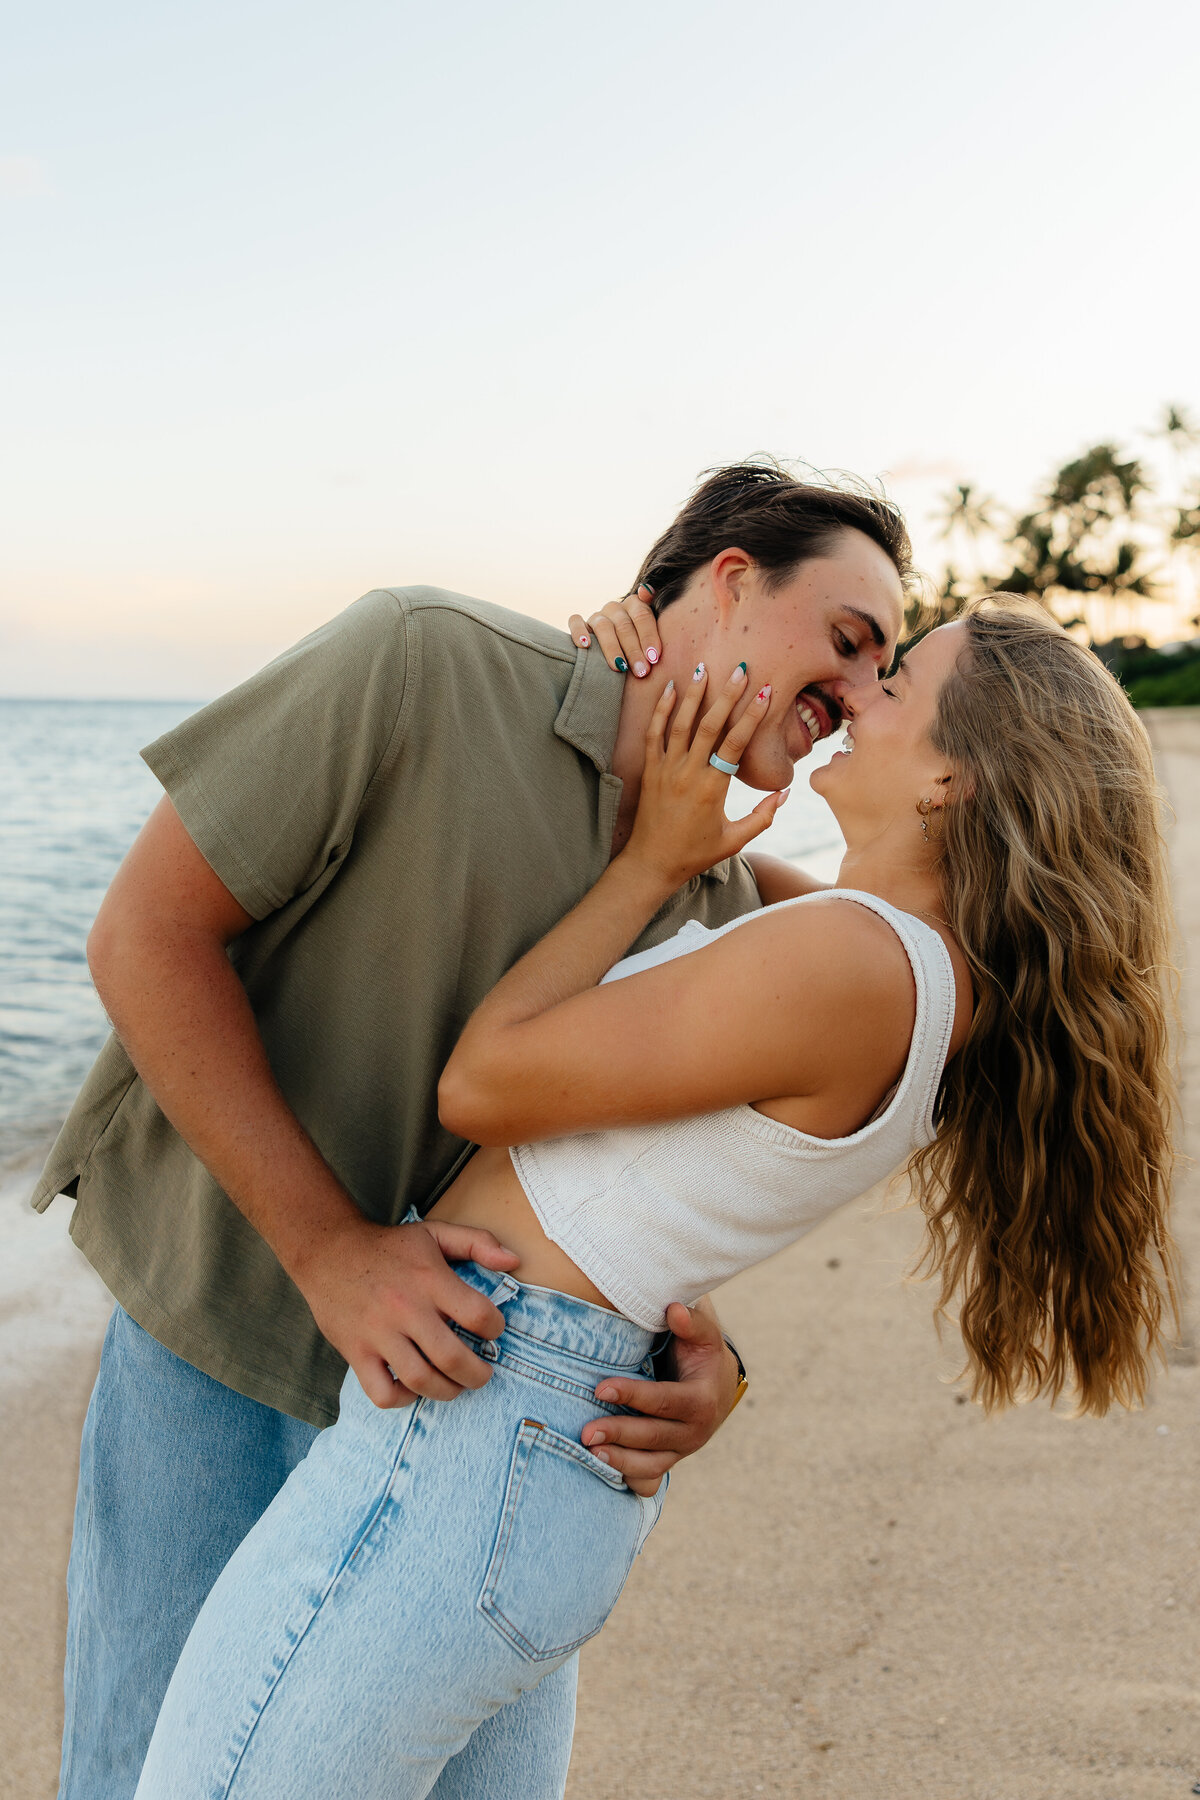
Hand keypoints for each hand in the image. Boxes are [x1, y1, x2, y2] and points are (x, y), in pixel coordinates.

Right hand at [294, 1216, 520, 1408]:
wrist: (328, 1251)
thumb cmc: (389, 1246)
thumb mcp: (435, 1232)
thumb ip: (477, 1242)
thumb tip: (514, 1261)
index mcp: (430, 1279)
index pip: (478, 1316)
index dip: (495, 1329)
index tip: (493, 1331)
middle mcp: (405, 1309)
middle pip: (453, 1359)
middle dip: (479, 1375)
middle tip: (483, 1373)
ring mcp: (379, 1334)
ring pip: (421, 1380)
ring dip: (447, 1391)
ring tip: (456, 1385)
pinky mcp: (356, 1353)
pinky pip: (382, 1393)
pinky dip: (403, 1399)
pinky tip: (413, 1387)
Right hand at [568, 586, 660, 676]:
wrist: (619, 655)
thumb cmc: (640, 649)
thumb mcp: (652, 635)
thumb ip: (654, 619)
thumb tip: (647, 591)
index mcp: (635, 605)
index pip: (642, 616)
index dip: (649, 637)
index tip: (654, 658)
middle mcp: (615, 608)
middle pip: (624, 625)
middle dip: (634, 650)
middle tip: (641, 671)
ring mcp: (597, 616)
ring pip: (603, 626)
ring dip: (612, 648)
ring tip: (620, 668)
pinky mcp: (579, 624)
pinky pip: (575, 622)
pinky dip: (579, 632)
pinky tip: (585, 646)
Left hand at [580, 1301, 742, 1496]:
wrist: (718, 1383)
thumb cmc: (702, 1352)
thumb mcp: (704, 1334)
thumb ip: (691, 1322)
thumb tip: (673, 1310)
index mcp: (702, 1399)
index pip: (665, 1401)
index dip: (633, 1396)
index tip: (601, 1388)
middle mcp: (695, 1430)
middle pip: (654, 1437)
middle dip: (619, 1434)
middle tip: (586, 1432)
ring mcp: (682, 1449)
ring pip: (651, 1464)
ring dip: (620, 1461)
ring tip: (589, 1453)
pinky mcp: (670, 1458)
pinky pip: (649, 1476)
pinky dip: (627, 1477)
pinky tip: (600, 1470)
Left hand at [622, 663, 787, 889]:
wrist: (651, 862)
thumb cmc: (695, 854)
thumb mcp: (735, 840)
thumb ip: (762, 817)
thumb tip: (785, 793)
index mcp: (713, 788)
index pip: (735, 743)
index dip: (751, 716)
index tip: (764, 692)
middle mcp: (689, 773)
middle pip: (710, 725)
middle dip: (727, 695)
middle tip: (741, 670)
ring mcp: (666, 769)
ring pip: (681, 723)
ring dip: (694, 694)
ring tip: (704, 669)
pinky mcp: (650, 770)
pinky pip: (654, 733)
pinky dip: (662, 710)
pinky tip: (671, 689)